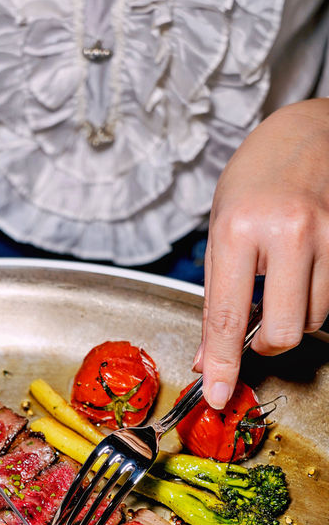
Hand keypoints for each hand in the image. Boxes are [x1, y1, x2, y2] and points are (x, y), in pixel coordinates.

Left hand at [195, 98, 328, 407]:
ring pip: (315, 318)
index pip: (228, 317)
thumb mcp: (220, 231)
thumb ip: (216, 297)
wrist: (308, 130)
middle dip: (268, 345)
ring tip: (282, 282)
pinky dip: (316, 299)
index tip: (218, 394)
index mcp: (239, 229)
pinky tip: (304, 272)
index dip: (223, 365)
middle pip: (285, 331)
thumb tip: (208, 358)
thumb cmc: (256, 178)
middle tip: (257, 330)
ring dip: (295, 317)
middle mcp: (289, 231)